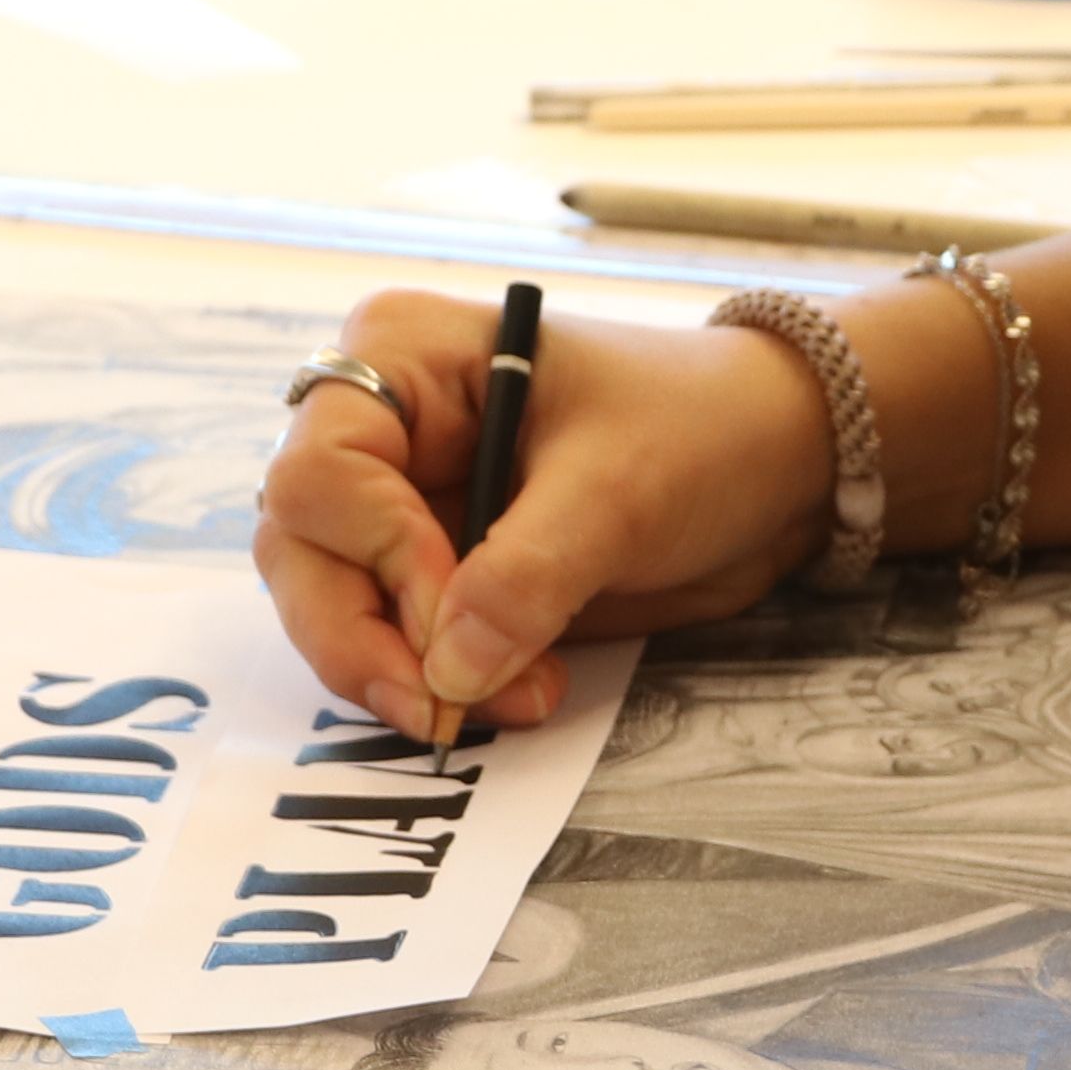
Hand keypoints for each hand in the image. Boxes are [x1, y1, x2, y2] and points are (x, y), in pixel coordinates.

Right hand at [254, 290, 839, 742]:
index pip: (320, 473)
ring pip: (328, 605)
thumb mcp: (617, 491)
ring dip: (403, 673)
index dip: (374, 556)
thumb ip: (526, 579)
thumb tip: (446, 674)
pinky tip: (512, 695)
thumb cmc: (696, 427)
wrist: (771, 462)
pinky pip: (386, 639)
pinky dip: (434, 684)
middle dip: (364, 640)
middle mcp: (378, 429)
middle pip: (299, 551)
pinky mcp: (431, 571)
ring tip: (514, 701)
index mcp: (402, 360)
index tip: (450, 619)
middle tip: (442, 709)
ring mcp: (398, 503)